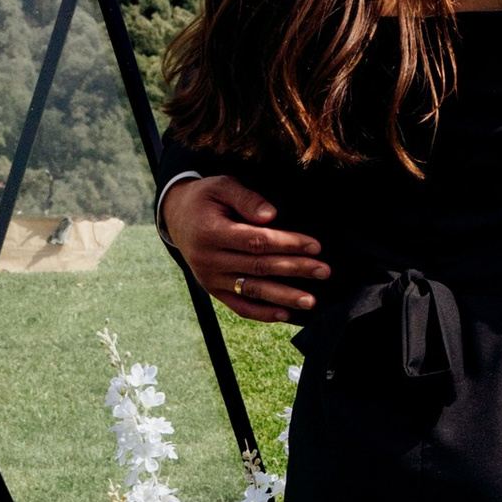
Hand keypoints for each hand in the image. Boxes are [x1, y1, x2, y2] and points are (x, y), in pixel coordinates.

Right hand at [163, 172, 330, 322]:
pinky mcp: (213, 290)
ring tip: (311, 301)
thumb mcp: (222, 186)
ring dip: (284, 297)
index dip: (287, 243)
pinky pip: (239, 306)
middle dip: (295, 269)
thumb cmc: (206, 199)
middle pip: (259, 267)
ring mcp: (210, 278)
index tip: (315, 246)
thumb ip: (246, 199)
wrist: (177, 217)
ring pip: (252, 290)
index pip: (257, 241)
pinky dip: (262, 313)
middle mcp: (209, 259)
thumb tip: (271, 215)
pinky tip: (285, 314)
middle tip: (324, 271)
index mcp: (211, 232)